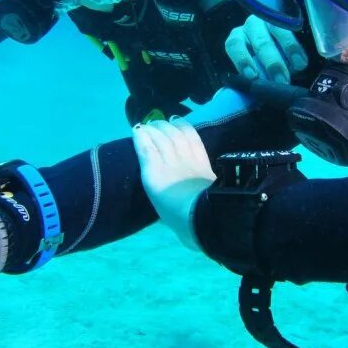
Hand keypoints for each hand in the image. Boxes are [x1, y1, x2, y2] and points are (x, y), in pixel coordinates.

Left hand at [131, 119, 216, 249]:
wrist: (198, 218)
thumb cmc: (206, 220)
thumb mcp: (211, 205)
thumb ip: (203, 204)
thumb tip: (197, 224)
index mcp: (202, 169)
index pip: (193, 140)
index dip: (184, 128)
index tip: (178, 123)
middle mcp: (186, 160)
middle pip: (175, 135)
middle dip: (166, 127)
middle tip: (158, 124)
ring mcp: (169, 163)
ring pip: (160, 138)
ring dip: (153, 129)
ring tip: (146, 126)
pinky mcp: (152, 169)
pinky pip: (145, 148)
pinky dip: (140, 137)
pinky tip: (136, 131)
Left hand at [225, 15, 308, 83]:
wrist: (282, 50)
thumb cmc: (264, 66)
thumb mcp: (256, 72)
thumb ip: (255, 81)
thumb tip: (255, 98)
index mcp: (238, 39)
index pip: (235, 45)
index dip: (243, 59)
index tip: (253, 76)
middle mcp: (252, 26)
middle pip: (260, 41)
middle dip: (272, 63)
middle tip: (282, 80)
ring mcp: (271, 20)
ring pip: (277, 30)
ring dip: (288, 50)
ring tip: (297, 67)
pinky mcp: (288, 19)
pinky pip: (292, 29)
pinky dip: (297, 47)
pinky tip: (302, 61)